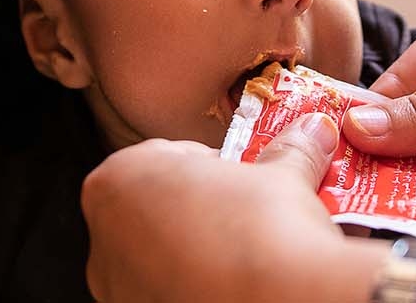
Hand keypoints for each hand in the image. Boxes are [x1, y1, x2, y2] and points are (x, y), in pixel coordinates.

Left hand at [82, 113, 388, 302]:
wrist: (281, 301)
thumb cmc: (263, 235)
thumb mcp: (280, 177)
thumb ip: (288, 150)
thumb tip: (311, 131)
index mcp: (120, 180)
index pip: (163, 158)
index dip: (207, 167)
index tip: (237, 178)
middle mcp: (105, 237)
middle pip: (154, 209)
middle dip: (196, 211)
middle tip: (241, 217)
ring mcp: (116, 287)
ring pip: (156, 258)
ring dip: (192, 252)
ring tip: (239, 255)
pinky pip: (163, 292)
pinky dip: (190, 286)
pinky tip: (228, 285)